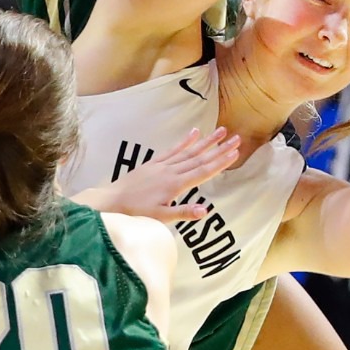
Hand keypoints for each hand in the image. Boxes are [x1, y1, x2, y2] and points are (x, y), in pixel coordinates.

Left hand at [97, 127, 240, 223]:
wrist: (112, 200)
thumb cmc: (136, 212)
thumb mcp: (160, 217)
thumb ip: (183, 212)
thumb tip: (205, 211)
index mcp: (176, 184)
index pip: (203, 171)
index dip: (220, 162)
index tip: (235, 153)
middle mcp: (171, 171)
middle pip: (200, 158)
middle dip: (220, 148)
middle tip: (237, 138)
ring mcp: (162, 165)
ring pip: (189, 151)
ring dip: (207, 141)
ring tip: (221, 131)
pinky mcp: (154, 163)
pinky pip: (173, 150)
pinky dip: (185, 141)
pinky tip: (195, 132)